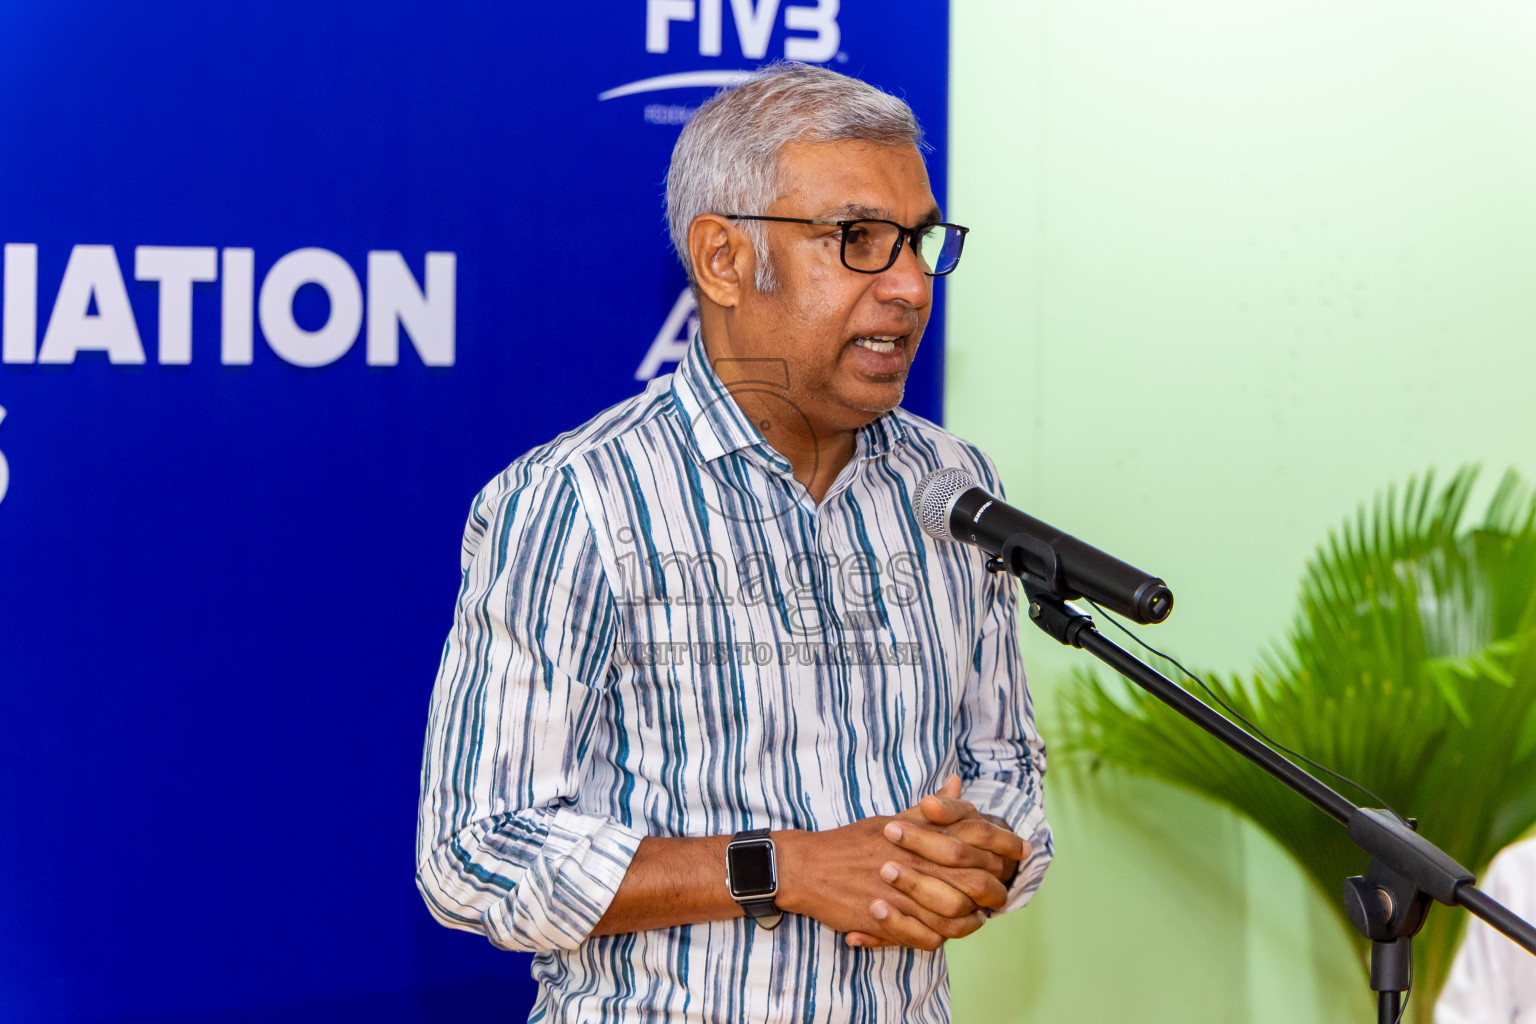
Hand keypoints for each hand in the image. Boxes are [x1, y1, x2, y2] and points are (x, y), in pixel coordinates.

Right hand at [843, 774, 1029, 948]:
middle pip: (974, 878)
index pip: (976, 835)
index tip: (1022, 850)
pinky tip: (948, 932)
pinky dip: (943, 937)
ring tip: (978, 917)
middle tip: (1001, 893)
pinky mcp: (888, 919)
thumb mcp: (893, 817)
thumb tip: (957, 782)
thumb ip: (931, 809)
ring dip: (972, 918)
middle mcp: (915, 860)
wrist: (808, 867)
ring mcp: (902, 891)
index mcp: (919, 832)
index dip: (1005, 845)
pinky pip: (927, 937)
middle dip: (995, 888)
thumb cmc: (852, 842)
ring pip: (956, 912)